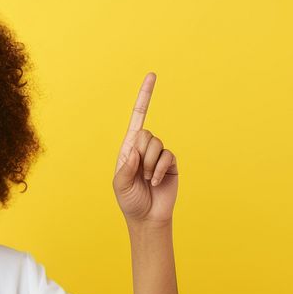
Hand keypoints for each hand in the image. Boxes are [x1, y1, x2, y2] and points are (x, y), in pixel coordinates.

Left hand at [112, 72, 178, 225]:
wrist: (147, 217)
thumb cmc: (130, 201)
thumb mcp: (120, 184)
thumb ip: (125, 167)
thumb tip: (136, 150)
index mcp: (128, 148)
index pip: (137, 118)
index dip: (145, 97)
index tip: (152, 76)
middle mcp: (144, 148)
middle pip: (146, 134)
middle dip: (141, 155)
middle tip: (138, 173)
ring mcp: (159, 156)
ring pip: (157, 146)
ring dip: (150, 165)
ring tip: (146, 180)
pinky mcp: (172, 164)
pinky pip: (168, 156)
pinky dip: (160, 170)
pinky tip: (155, 182)